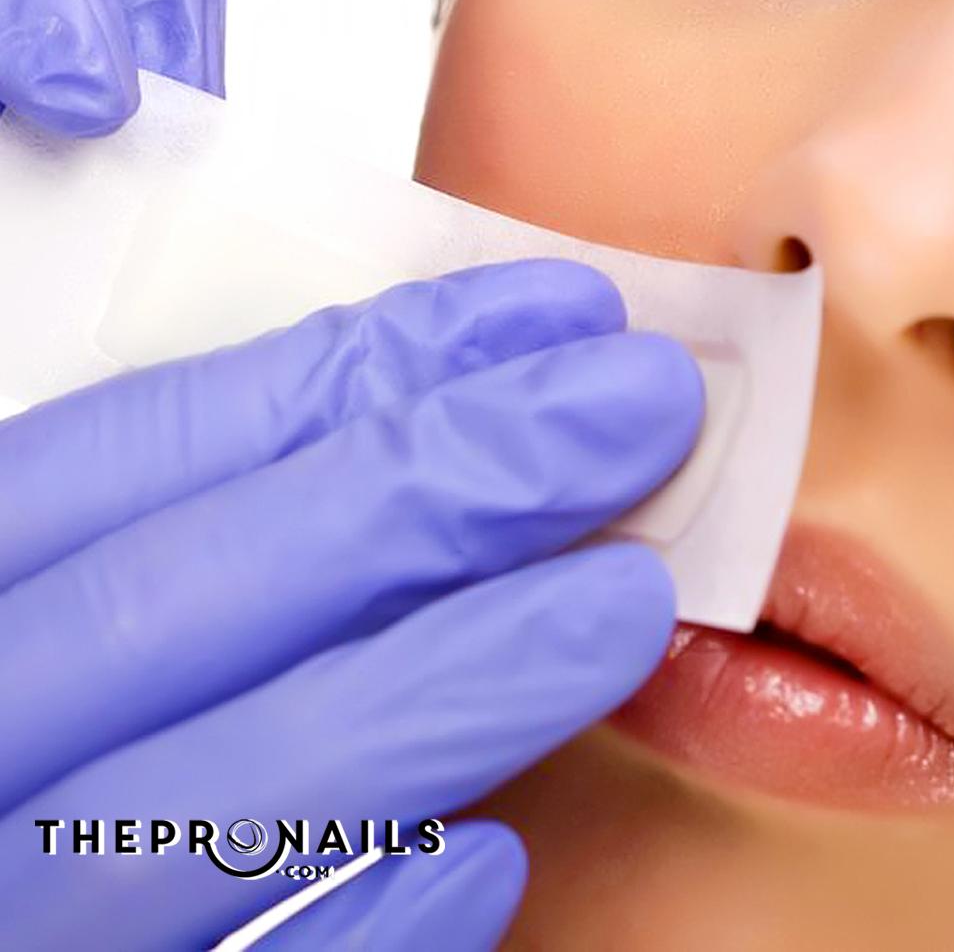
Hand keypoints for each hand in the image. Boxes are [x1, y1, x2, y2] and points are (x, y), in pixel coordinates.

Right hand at [0, 261, 702, 949]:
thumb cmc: (48, 713)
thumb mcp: (80, 593)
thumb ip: (204, 540)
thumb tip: (422, 442)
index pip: (147, 445)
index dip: (357, 369)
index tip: (545, 315)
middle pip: (181, 592)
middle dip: (436, 482)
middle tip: (639, 407)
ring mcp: (6, 907)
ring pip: (213, 798)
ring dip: (445, 682)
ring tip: (631, 602)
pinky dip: (354, 927)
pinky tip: (496, 858)